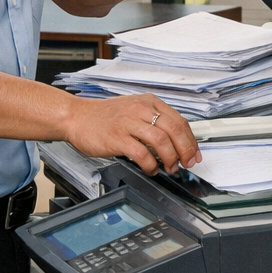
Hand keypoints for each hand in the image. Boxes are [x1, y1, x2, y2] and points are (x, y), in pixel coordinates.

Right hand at [63, 94, 200, 175]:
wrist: (77, 117)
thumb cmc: (105, 117)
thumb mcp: (135, 110)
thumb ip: (154, 121)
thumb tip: (177, 142)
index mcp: (149, 102)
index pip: (180, 121)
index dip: (191, 141)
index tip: (194, 154)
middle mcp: (141, 110)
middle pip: (175, 131)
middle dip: (185, 151)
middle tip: (187, 163)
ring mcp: (129, 123)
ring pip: (161, 142)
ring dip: (170, 159)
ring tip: (169, 168)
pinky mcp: (117, 138)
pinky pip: (142, 154)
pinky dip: (151, 165)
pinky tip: (151, 169)